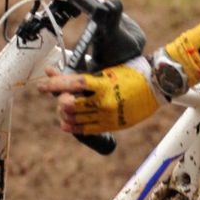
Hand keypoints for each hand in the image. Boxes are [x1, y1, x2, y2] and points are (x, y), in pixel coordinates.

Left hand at [38, 58, 160, 134]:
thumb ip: (85, 74)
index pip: (72, 84)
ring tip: (61, 110)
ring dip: (64, 114)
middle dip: (59, 100)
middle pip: (70, 104)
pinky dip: (74, 127)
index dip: (54, 84)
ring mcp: (108, 115)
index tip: (42, 86)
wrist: (157, 85)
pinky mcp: (114, 124)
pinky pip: (88, 129)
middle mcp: (104, 101)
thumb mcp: (108, 70)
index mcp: (102, 83)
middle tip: (57, 97)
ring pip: (76, 119)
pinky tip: (66, 124)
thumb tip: (60, 71)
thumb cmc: (133, 72)